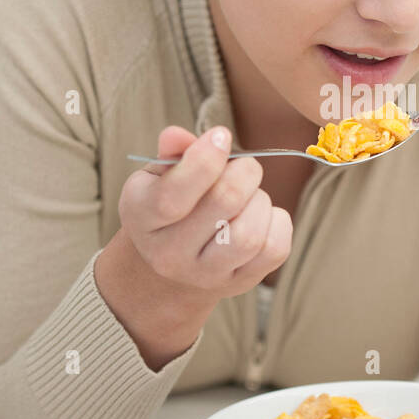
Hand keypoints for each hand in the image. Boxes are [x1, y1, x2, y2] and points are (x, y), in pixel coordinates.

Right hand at [118, 123, 291, 299]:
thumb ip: (172, 153)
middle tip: (242, 166)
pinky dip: (277, 221)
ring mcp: (205, 274)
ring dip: (260, 200)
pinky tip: (261, 215)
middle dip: (244, 171)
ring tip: (249, 195)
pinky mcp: (239, 283)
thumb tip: (177, 136)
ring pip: (251, 234)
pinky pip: (275, 249)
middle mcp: (168, 254)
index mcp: (141, 217)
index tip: (221, 135)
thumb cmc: (171, 202)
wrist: (174, 261)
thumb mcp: (160, 175)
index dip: (205, 159)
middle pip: (224, 201)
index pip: (173, 195)